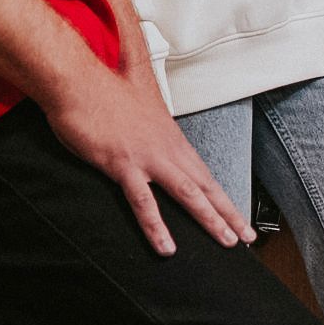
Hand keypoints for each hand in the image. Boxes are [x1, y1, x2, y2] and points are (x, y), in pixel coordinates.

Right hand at [40, 56, 244, 255]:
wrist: (75, 78)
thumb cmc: (99, 89)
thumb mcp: (132, 107)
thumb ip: (149, 126)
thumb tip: (152, 125)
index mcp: (169, 137)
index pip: (203, 172)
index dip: (222, 196)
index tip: (238, 216)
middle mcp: (165, 147)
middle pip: (204, 185)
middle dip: (228, 212)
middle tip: (247, 236)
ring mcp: (146, 156)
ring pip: (187, 193)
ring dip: (209, 218)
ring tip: (226, 241)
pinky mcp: (123, 164)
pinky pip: (143, 201)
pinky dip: (156, 226)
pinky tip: (166, 246)